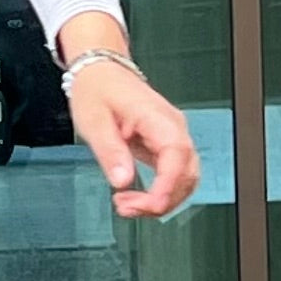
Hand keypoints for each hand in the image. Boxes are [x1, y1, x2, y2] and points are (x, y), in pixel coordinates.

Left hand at [67, 62, 199, 217]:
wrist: (100, 72)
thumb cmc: (97, 89)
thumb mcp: (93, 119)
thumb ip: (110, 151)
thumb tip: (122, 180)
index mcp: (158, 117)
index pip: (177, 157)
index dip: (168, 187)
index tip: (150, 205)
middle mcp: (173, 127)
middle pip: (186, 174)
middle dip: (162, 200)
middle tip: (128, 208)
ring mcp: (172, 137)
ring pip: (184, 180)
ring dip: (161, 200)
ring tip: (128, 205)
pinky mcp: (166, 146)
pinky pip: (173, 175)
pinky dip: (159, 192)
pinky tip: (137, 198)